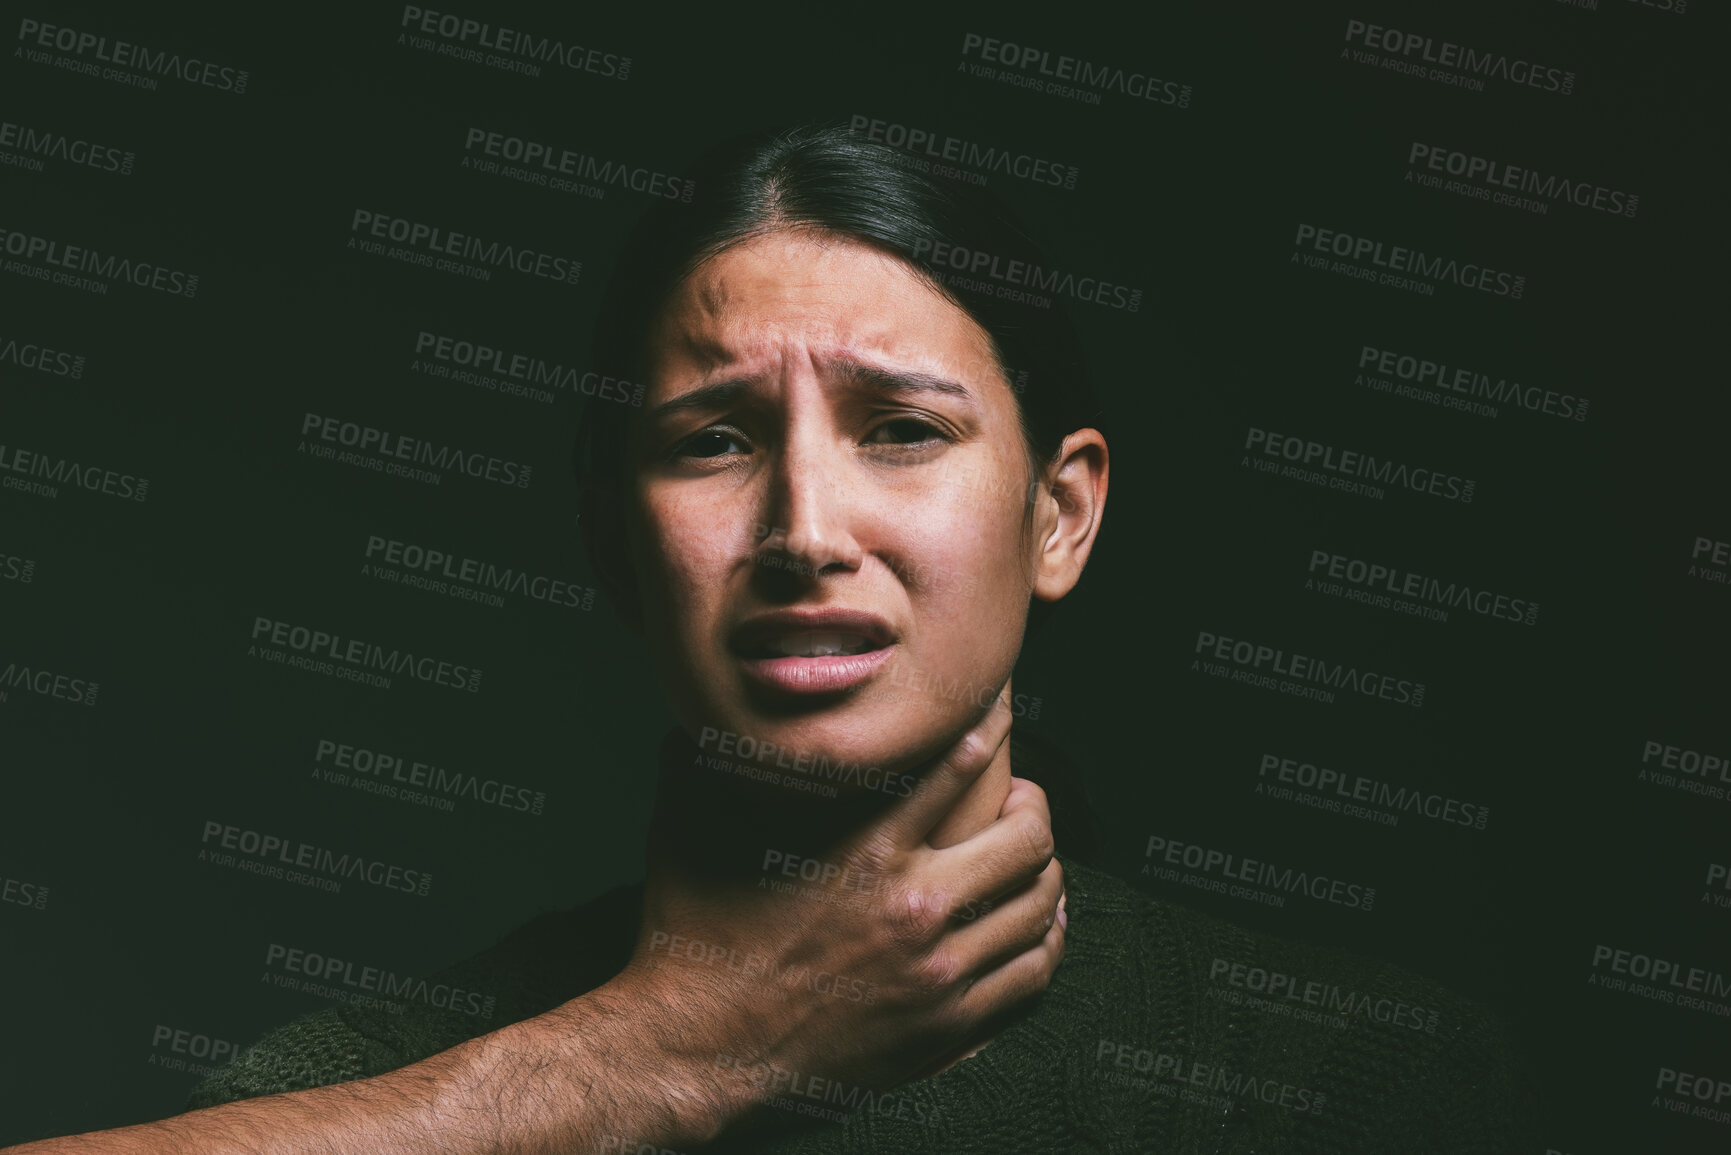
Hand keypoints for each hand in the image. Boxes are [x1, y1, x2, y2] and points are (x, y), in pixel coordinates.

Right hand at [611, 690, 1065, 1139]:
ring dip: (1047, 873)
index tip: (1001, 711)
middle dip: (1034, 807)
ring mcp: (938, 975)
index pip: (960, 764)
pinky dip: (1046, 944)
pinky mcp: (946, 1028)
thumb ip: (705, 762)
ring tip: (1035, 859)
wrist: (695, 1053)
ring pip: (1039, 909)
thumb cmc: (690, 939)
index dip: (991, 725)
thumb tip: (696, 712)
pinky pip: (1031, 978)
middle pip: (1027, 839)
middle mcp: (915, 908)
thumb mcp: (688, 830)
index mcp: (864, 850)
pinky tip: (1039, 928)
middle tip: (1023, 799)